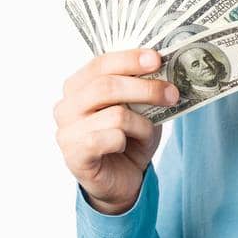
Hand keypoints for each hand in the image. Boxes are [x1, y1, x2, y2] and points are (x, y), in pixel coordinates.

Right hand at [53, 48, 182, 214]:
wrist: (122, 179)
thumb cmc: (129, 138)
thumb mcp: (140, 108)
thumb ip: (142, 87)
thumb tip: (163, 68)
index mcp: (78, 86)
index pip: (100, 64)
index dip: (129, 59)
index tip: (156, 59)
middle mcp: (66, 106)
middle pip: (106, 86)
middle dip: (145, 88)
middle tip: (171, 93)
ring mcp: (66, 131)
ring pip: (115, 115)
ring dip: (142, 124)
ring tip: (146, 132)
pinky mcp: (74, 155)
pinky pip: (109, 139)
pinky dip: (126, 141)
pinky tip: (124, 147)